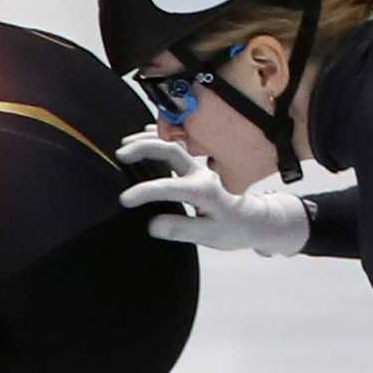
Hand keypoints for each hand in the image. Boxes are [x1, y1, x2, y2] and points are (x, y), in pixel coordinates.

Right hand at [114, 132, 308, 255]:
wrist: (252, 220)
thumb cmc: (232, 229)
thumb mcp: (209, 236)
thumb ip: (182, 230)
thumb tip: (154, 224)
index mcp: (204, 191)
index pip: (170, 186)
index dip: (146, 191)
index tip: (125, 199)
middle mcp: (201, 173)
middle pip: (171, 149)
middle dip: (145, 148)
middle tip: (121, 155)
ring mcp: (199, 166)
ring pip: (172, 144)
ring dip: (148, 140)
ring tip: (125, 145)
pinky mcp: (196, 166)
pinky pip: (176, 145)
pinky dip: (158, 138)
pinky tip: (143, 136)